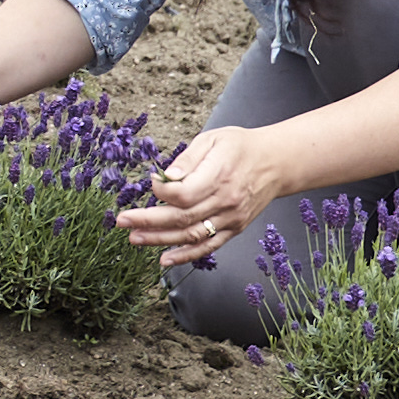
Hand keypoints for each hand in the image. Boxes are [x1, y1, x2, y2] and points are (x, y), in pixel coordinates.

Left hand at [116, 123, 285, 264]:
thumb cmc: (241, 147)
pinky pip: (207, 246)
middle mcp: (225, 201)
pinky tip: (164, 260)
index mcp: (218, 176)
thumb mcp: (213, 139)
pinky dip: (185, 255)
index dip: (160, 192)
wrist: (276, 163)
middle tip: (122, 221)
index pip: (183, 194)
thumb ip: (188, 158)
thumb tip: (165, 177)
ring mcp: (230, 218)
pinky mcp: (234, 228)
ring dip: (160, 240)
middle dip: (148, 221)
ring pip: (191, 235)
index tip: (149, 184)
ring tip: (134, 238)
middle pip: (181, 217)